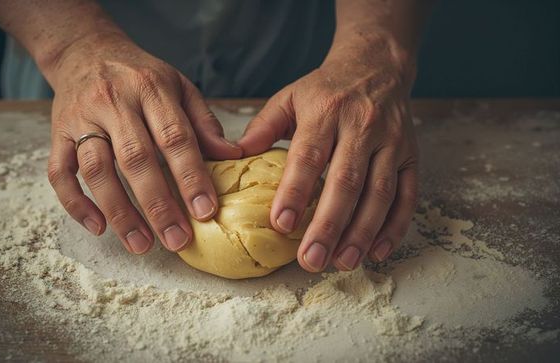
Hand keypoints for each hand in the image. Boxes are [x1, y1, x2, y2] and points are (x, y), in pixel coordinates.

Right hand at [46, 32, 241, 253]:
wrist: (85, 51)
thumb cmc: (139, 75)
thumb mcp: (178, 86)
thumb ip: (203, 122)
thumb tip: (233, 156)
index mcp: (150, 89)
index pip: (174, 137)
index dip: (191, 177)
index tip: (206, 212)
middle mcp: (113, 102)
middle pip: (135, 159)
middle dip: (158, 205)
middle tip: (176, 240)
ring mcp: (80, 118)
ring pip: (96, 170)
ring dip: (119, 212)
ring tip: (141, 245)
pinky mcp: (57, 134)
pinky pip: (59, 173)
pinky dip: (76, 203)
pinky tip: (98, 227)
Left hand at [238, 32, 418, 271]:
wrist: (377, 66)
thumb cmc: (326, 90)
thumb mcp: (289, 98)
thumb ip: (263, 127)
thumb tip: (232, 156)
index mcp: (325, 112)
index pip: (309, 156)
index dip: (295, 192)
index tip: (281, 224)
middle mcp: (362, 127)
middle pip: (346, 181)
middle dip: (329, 225)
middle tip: (311, 260)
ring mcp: (391, 143)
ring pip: (379, 193)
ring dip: (362, 232)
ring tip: (342, 262)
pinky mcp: (411, 156)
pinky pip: (407, 195)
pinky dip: (394, 226)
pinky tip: (377, 251)